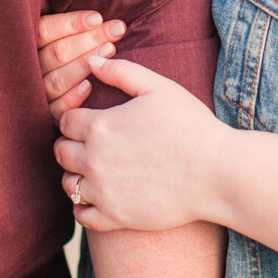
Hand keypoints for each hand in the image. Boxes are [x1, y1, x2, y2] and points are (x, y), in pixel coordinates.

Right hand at [37, 6, 125, 120]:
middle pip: (56, 53)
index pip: (45, 30)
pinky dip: (71, 98)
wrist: (53, 83)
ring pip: (57, 79)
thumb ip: (46, 9)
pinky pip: (55, 109)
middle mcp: (28, 66)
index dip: (72, 23)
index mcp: (27, 41)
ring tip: (110, 50)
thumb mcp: (50, 23)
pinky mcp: (44, 113)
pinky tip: (89, 87)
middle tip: (115, 30)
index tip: (97, 17)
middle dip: (89, 39)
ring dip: (84, 64)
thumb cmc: (58, 43)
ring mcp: (35, 90)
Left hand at [55, 55, 228, 232]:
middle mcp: (95, 159)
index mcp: (101, 126)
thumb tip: (91, 60)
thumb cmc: (191, 125)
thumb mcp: (158, 87)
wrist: (216, 173)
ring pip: (68, 184)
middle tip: (91, 144)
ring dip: (76, 175)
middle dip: (70, 145)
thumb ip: (121, 71)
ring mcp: (104, 191)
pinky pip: (82, 216)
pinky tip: (100, 197)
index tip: (89, 120)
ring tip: (96, 170)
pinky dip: (84, 206)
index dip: (75, 118)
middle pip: (61, 152)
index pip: (65, 121)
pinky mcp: (116, 217)